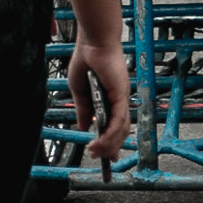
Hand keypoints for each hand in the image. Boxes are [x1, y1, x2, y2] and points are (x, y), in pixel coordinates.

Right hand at [68, 37, 132, 166]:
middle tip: (99, 158)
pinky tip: (101, 142)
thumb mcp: (80, 91)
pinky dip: (110, 132)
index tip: (106, 156)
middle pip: (120, 130)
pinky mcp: (121, 94)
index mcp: (110, 99)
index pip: (115, 125)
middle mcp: (119, 100)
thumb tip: (85, 127)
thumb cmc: (86, 62)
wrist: (91, 44)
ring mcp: (122, 97)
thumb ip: (84, 110)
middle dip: (110, 147)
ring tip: (95, 152)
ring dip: (109, 143)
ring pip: (120, 128)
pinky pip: (118, 118)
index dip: (112, 141)